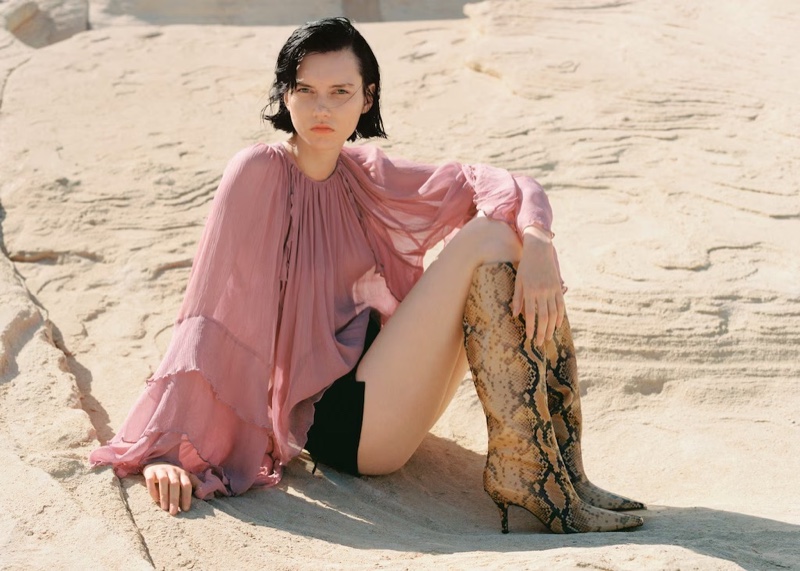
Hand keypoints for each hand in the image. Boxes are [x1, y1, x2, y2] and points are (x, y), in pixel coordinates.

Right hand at [143, 463, 199, 515]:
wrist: (158, 461)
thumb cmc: (174, 475)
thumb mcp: (186, 478)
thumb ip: (196, 485)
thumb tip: (207, 495)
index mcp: (183, 473)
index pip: (187, 484)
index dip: (186, 497)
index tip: (185, 509)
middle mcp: (173, 471)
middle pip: (175, 484)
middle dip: (175, 499)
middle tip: (173, 512)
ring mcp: (161, 470)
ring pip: (163, 481)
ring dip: (164, 495)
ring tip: (164, 508)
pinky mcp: (150, 472)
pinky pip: (150, 480)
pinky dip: (152, 489)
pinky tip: (155, 499)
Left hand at [511, 225, 564, 346]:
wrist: (540, 250)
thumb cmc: (525, 266)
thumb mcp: (518, 281)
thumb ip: (517, 298)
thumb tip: (515, 315)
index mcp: (530, 291)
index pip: (531, 314)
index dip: (531, 327)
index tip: (530, 337)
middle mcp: (542, 292)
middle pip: (544, 317)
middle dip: (542, 332)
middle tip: (540, 343)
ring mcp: (552, 290)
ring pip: (554, 313)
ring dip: (552, 327)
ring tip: (548, 337)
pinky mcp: (558, 288)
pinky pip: (561, 305)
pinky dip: (560, 317)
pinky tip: (558, 325)